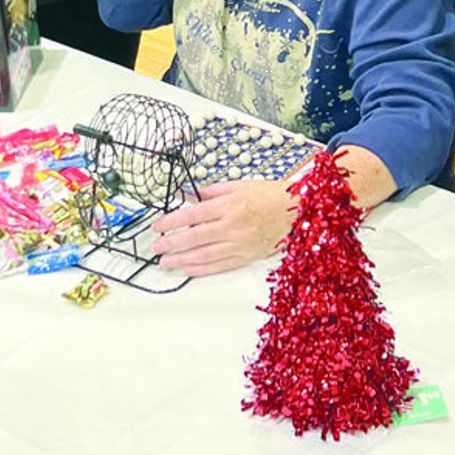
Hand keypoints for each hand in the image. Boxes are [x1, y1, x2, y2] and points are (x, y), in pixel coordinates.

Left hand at [148, 180, 295, 276]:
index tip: (158, 227)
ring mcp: (240, 243)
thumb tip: (190, 196)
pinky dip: (203, 269)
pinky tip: (188, 269)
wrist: (299, 211)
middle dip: (171, 243)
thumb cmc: (270, 196)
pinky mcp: (247, 256)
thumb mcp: (240, 185)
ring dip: (182, 260)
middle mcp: (233, 226)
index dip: (171, 222)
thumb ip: (212, 192)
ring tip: (166, 262)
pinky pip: (221, 265)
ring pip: (205, 255)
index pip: (192, 215)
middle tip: (156, 248)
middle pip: (194, 237)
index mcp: (229, 206)